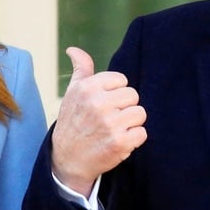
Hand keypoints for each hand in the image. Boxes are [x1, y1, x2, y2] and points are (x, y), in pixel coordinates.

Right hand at [51, 46, 146, 197]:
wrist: (68, 159)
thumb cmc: (73, 122)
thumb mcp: (73, 93)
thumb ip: (81, 69)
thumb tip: (73, 49)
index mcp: (88, 88)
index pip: (122, 81)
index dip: (115, 93)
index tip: (104, 104)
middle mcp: (99, 104)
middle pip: (133, 96)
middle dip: (124, 107)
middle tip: (109, 119)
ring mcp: (110, 124)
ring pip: (140, 113)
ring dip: (130, 123)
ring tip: (114, 130)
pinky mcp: (119, 143)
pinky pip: (142, 133)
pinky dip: (134, 139)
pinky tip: (119, 141)